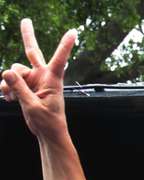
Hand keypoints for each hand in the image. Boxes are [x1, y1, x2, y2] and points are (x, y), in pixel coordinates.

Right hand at [1, 19, 76, 139]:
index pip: (59, 59)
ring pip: (14, 70)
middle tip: (25, 20)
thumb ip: (20, 89)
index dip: (65, 45)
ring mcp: (33, 80)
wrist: (47, 132)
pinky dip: (7, 88)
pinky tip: (10, 98)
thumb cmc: (48, 122)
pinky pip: (10, 81)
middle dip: (28, 36)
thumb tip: (6, 71)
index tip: (74, 32)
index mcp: (53, 81)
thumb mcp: (33, 106)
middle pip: (33, 52)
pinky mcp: (25, 86)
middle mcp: (43, 77)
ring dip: (9, 82)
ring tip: (11, 96)